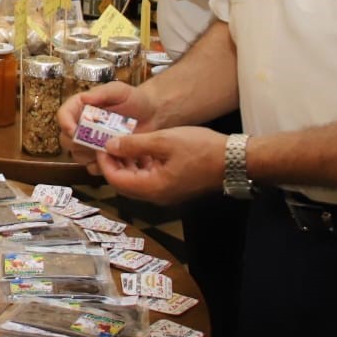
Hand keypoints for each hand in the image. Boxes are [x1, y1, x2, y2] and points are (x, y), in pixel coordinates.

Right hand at [58, 80, 155, 174]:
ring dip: (90, 155)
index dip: (65, 123)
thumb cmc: (134, 99)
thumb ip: (102, 93)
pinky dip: (100, 166)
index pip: (63, 114)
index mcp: (80, 107)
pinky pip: (91, 167)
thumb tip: (84, 98)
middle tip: (94, 142)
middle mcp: (81, 126)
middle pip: (66, 139)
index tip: (74, 130)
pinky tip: (114, 159)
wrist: (151, 115)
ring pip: (77, 155)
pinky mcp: (99, 157)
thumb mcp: (119, 90)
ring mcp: (89, 143)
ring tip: (108, 150)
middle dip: (78, 143)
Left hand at [97, 126, 223, 203]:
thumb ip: (134, 145)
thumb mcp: (164, 141)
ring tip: (124, 142)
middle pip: (124, 183)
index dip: (105, 161)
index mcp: (152, 188)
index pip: (116, 179)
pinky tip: (143, 149)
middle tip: (109, 142)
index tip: (101, 143)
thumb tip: (109, 146)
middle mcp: (156, 196)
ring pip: (136, 181)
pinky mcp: (174, 188)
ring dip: (128, 164)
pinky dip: (142, 166)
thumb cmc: (201, 149)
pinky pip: (150, 180)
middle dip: (114, 163)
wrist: (235, 160)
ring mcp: (166, 194)